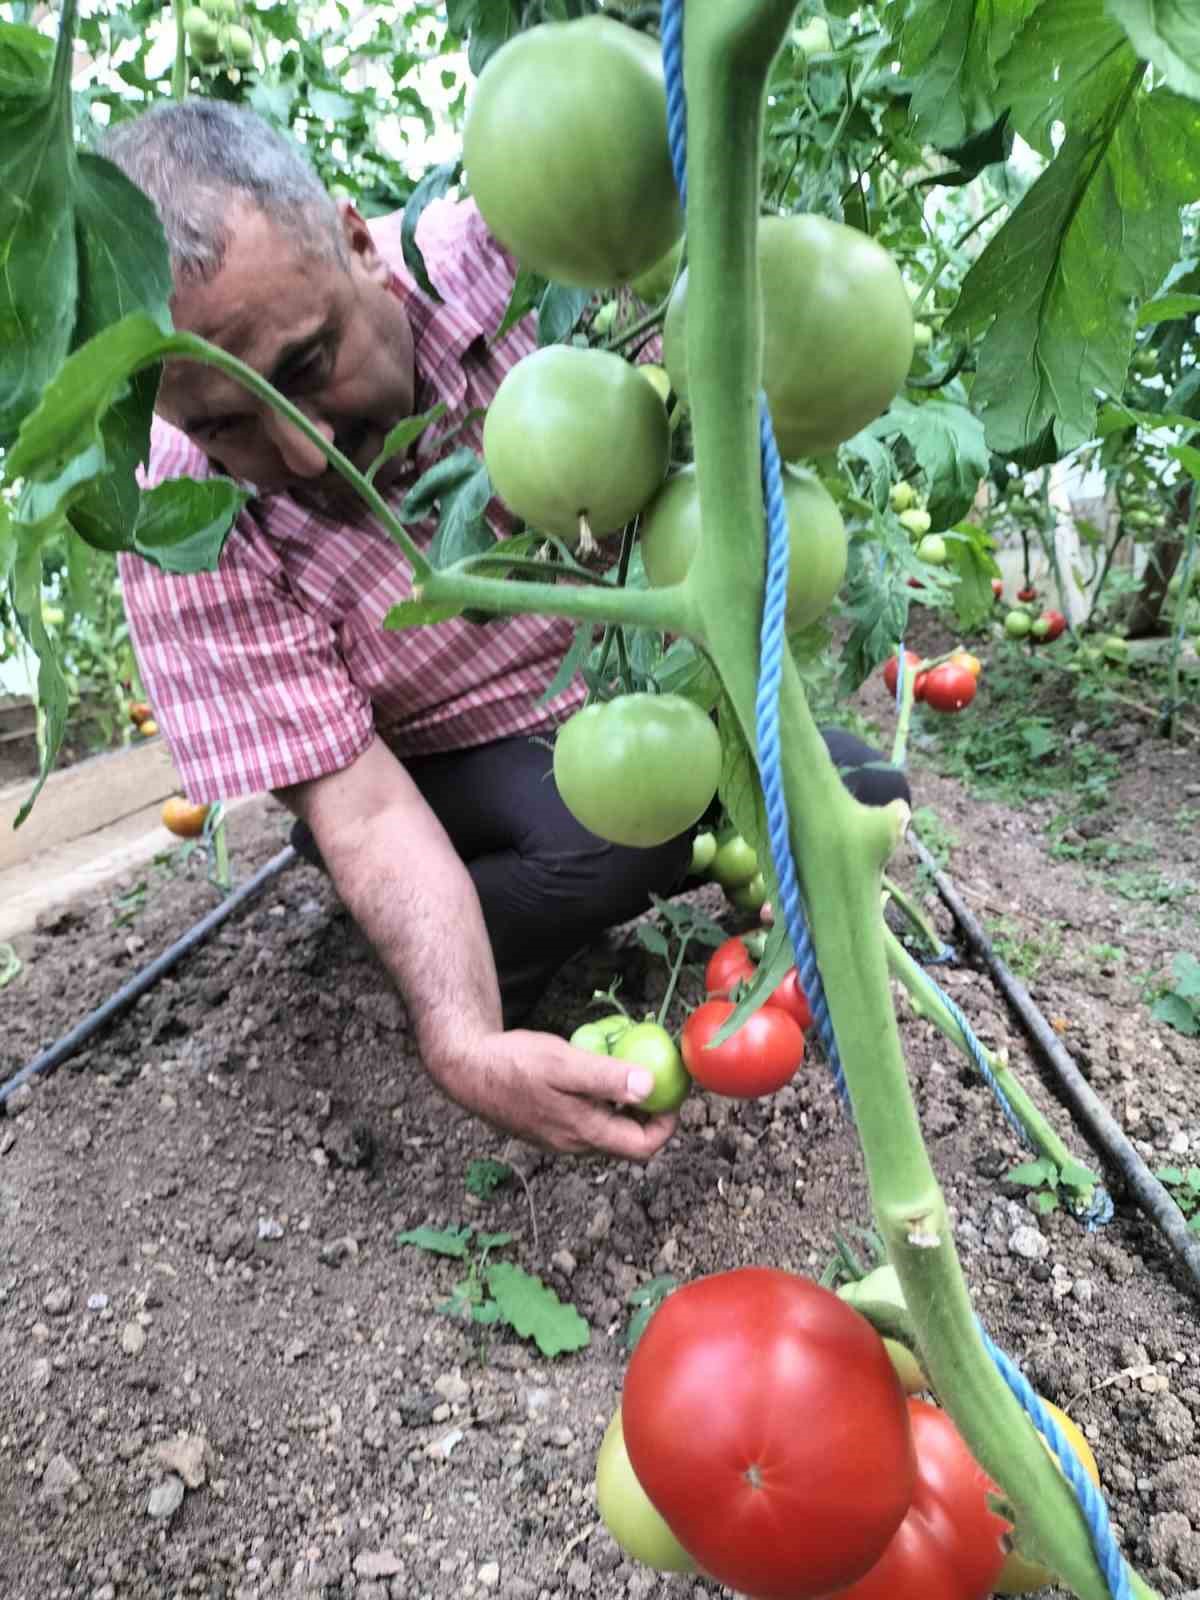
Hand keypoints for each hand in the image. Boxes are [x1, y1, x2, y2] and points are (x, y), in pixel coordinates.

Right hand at [429, 1029, 678, 1159]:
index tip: (673, 1093)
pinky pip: (584, 1119)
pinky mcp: (546, 1124)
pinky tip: (591, 1072)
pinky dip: (599, 1101)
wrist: (466, 1068)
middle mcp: (573, 1143)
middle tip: (656, 1078)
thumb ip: (606, 1078)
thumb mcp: (564, 1063)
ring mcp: (558, 1136)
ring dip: (623, 1106)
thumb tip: (650, 1087)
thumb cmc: (514, 1063)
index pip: (642, 1147)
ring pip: (605, 1130)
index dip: (666, 1124)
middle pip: (626, 1141)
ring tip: (627, 1069)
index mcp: (583, 1133)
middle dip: (648, 1114)